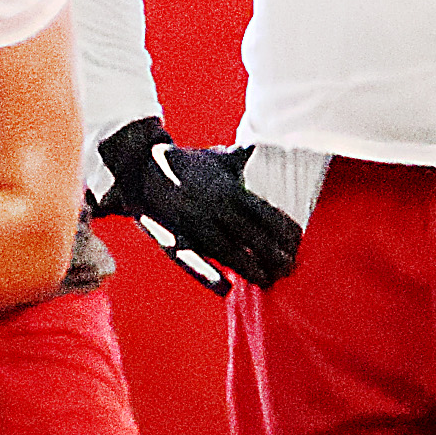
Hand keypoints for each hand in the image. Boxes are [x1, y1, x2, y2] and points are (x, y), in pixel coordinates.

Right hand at [94, 118, 300, 294]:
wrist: (138, 165)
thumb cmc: (181, 163)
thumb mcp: (213, 158)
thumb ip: (236, 158)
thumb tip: (254, 147)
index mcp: (227, 188)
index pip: (264, 212)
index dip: (283, 229)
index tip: (297, 241)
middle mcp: (214, 207)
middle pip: (251, 234)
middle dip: (273, 253)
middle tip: (290, 267)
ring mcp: (194, 224)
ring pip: (228, 251)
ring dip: (249, 268)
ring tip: (267, 281)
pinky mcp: (174, 237)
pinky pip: (195, 259)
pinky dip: (210, 275)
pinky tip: (225, 288)